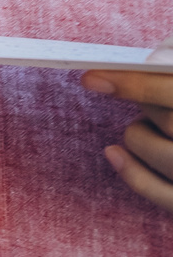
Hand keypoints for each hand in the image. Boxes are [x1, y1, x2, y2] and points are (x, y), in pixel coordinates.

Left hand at [83, 38, 172, 214]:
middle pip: (170, 121)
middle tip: (148, 99)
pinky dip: (132, 172)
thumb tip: (148, 63)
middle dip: (147, 104)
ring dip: (139, 133)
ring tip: (150, 125)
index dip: (135, 82)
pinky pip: (159, 193)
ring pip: (159, 152)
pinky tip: (114, 153)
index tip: (91, 77)